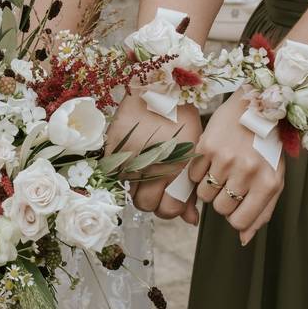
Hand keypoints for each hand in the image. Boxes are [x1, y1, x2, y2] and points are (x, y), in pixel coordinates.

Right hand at [105, 93, 201, 222]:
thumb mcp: (193, 153)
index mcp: (176, 170)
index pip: (168, 210)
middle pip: (146, 206)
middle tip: (158, 189)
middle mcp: (151, 168)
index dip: (171, 209)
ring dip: (138, 189)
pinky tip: (133, 162)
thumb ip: (191, 189)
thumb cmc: (183, 118)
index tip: (172, 198)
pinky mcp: (114, 149)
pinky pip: (114, 174)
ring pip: (130, 193)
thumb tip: (190, 221)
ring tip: (146, 173)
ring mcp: (130, 159)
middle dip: (154, 202)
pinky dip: (123, 173)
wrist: (160, 87)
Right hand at [187, 90, 284, 244]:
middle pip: (220, 208)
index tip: (237, 203)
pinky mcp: (206, 147)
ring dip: (209, 187)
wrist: (254, 108)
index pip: (240, 221)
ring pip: (203, 194)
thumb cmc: (265, 148)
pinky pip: (193, 176)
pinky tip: (212, 159)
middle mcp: (247, 171)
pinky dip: (198, 172)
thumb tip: (243, 239)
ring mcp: (225, 159)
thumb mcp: (273, 179)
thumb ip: (262, 211)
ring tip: (221, 169)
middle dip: (222, 200)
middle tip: (230, 182)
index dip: (234, 216)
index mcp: (268, 183)